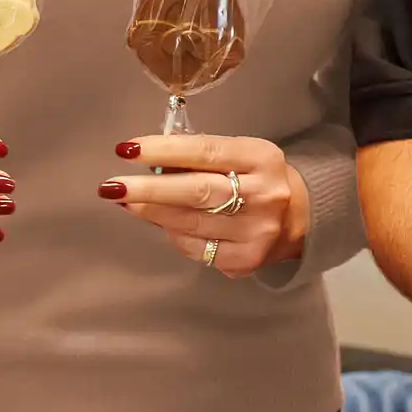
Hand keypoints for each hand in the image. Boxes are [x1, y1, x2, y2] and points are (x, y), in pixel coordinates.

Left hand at [101, 135, 309, 278]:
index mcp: (263, 159)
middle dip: (148, 189)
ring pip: (191, 224)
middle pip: (197, 192)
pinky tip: (163, 223)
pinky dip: (174, 234)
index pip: (206, 152)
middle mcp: (264, 197)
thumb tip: (147, 161)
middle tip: (112, 186)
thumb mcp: (240, 154)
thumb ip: (200, 156)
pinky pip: (196, 248)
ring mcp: (256, 234)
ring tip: (125, 200)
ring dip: (151, 213)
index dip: (164, 151)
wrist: (299, 218)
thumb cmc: (256, 177)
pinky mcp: (245, 261)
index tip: (127, 149)